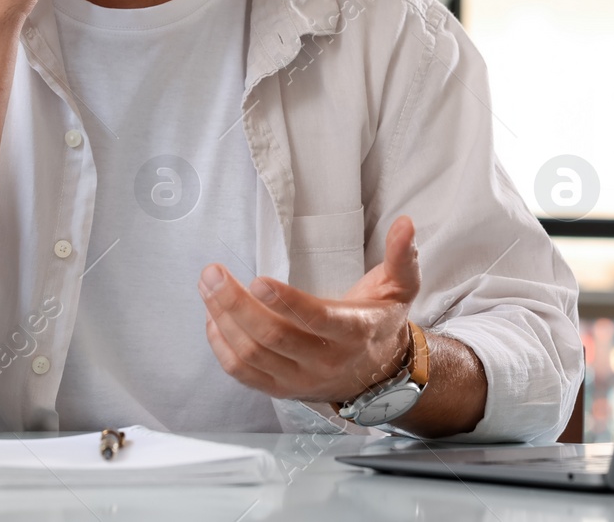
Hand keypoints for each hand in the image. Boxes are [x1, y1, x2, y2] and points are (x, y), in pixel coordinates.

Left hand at [199, 215, 420, 403]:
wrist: (378, 372)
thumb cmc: (380, 321)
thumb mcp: (400, 287)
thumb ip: (402, 256)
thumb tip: (406, 224)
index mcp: (355, 332)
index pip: (317, 321)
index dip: (286, 302)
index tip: (257, 280)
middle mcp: (326, 362)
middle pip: (273, 338)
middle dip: (237, 304)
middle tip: (213, 273)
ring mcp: (301, 379)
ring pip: (252, 356)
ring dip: (223, 320)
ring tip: (208, 287)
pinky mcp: (281, 389)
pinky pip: (243, 374)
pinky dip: (222, 347)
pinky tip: (214, 318)